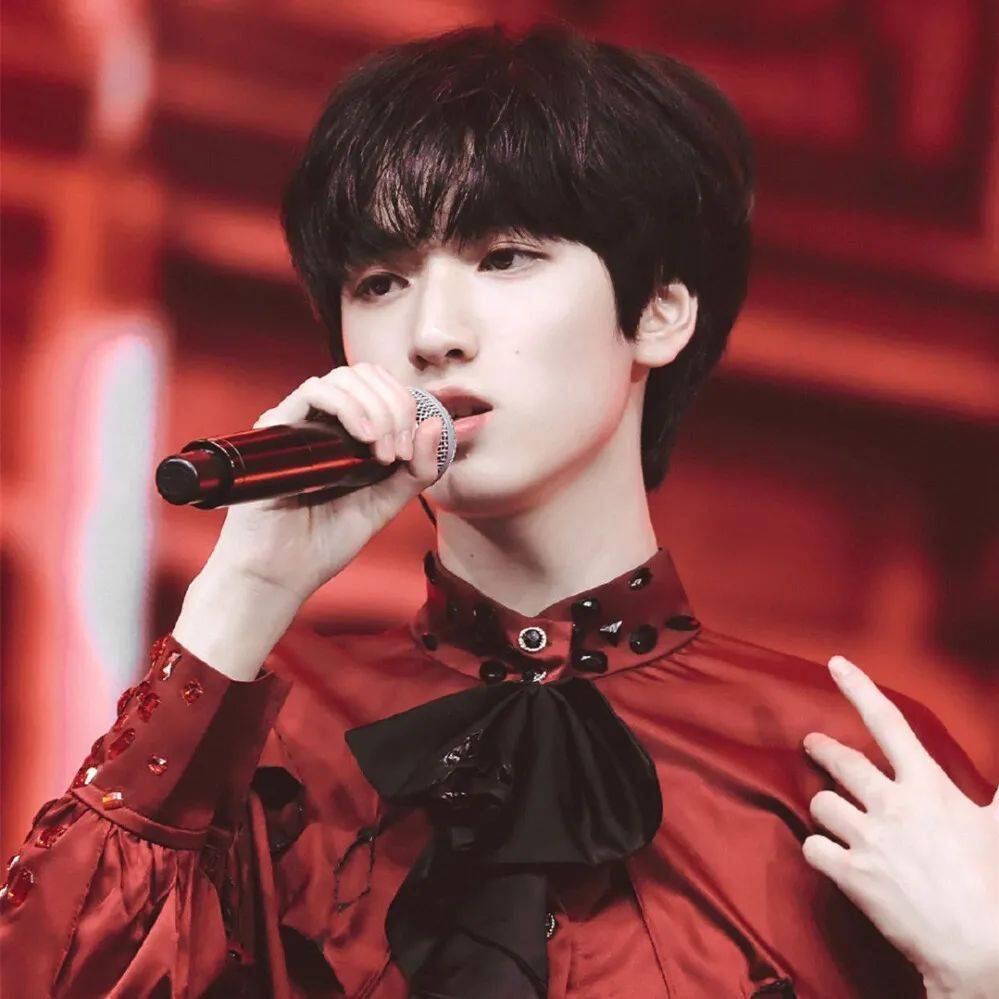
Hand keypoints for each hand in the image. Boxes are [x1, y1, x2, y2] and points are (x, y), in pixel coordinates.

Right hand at [205, 363, 444, 604]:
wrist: (282, 572)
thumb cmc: (326, 541)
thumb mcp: (386, 503)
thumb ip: (417, 470)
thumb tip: (437, 423)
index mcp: (347, 433)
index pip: (381, 387)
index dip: (406, 405)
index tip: (412, 449)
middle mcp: (321, 420)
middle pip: (365, 375)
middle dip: (395, 405)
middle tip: (399, 453)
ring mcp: (298, 421)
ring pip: (344, 377)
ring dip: (377, 408)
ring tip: (383, 453)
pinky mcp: (276, 427)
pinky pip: (314, 391)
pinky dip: (349, 407)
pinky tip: (365, 439)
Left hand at [800, 656, 998, 997]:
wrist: (979, 946)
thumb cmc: (994, 884)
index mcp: (928, 787)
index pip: (888, 723)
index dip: (859, 688)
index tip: (835, 664)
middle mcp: (892, 805)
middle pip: (841, 762)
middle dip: (822, 749)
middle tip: (812, 743)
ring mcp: (867, 839)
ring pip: (822, 803)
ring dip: (826, 807)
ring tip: (836, 814)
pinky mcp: (851, 874)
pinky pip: (813, 847)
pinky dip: (818, 849)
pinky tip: (830, 854)